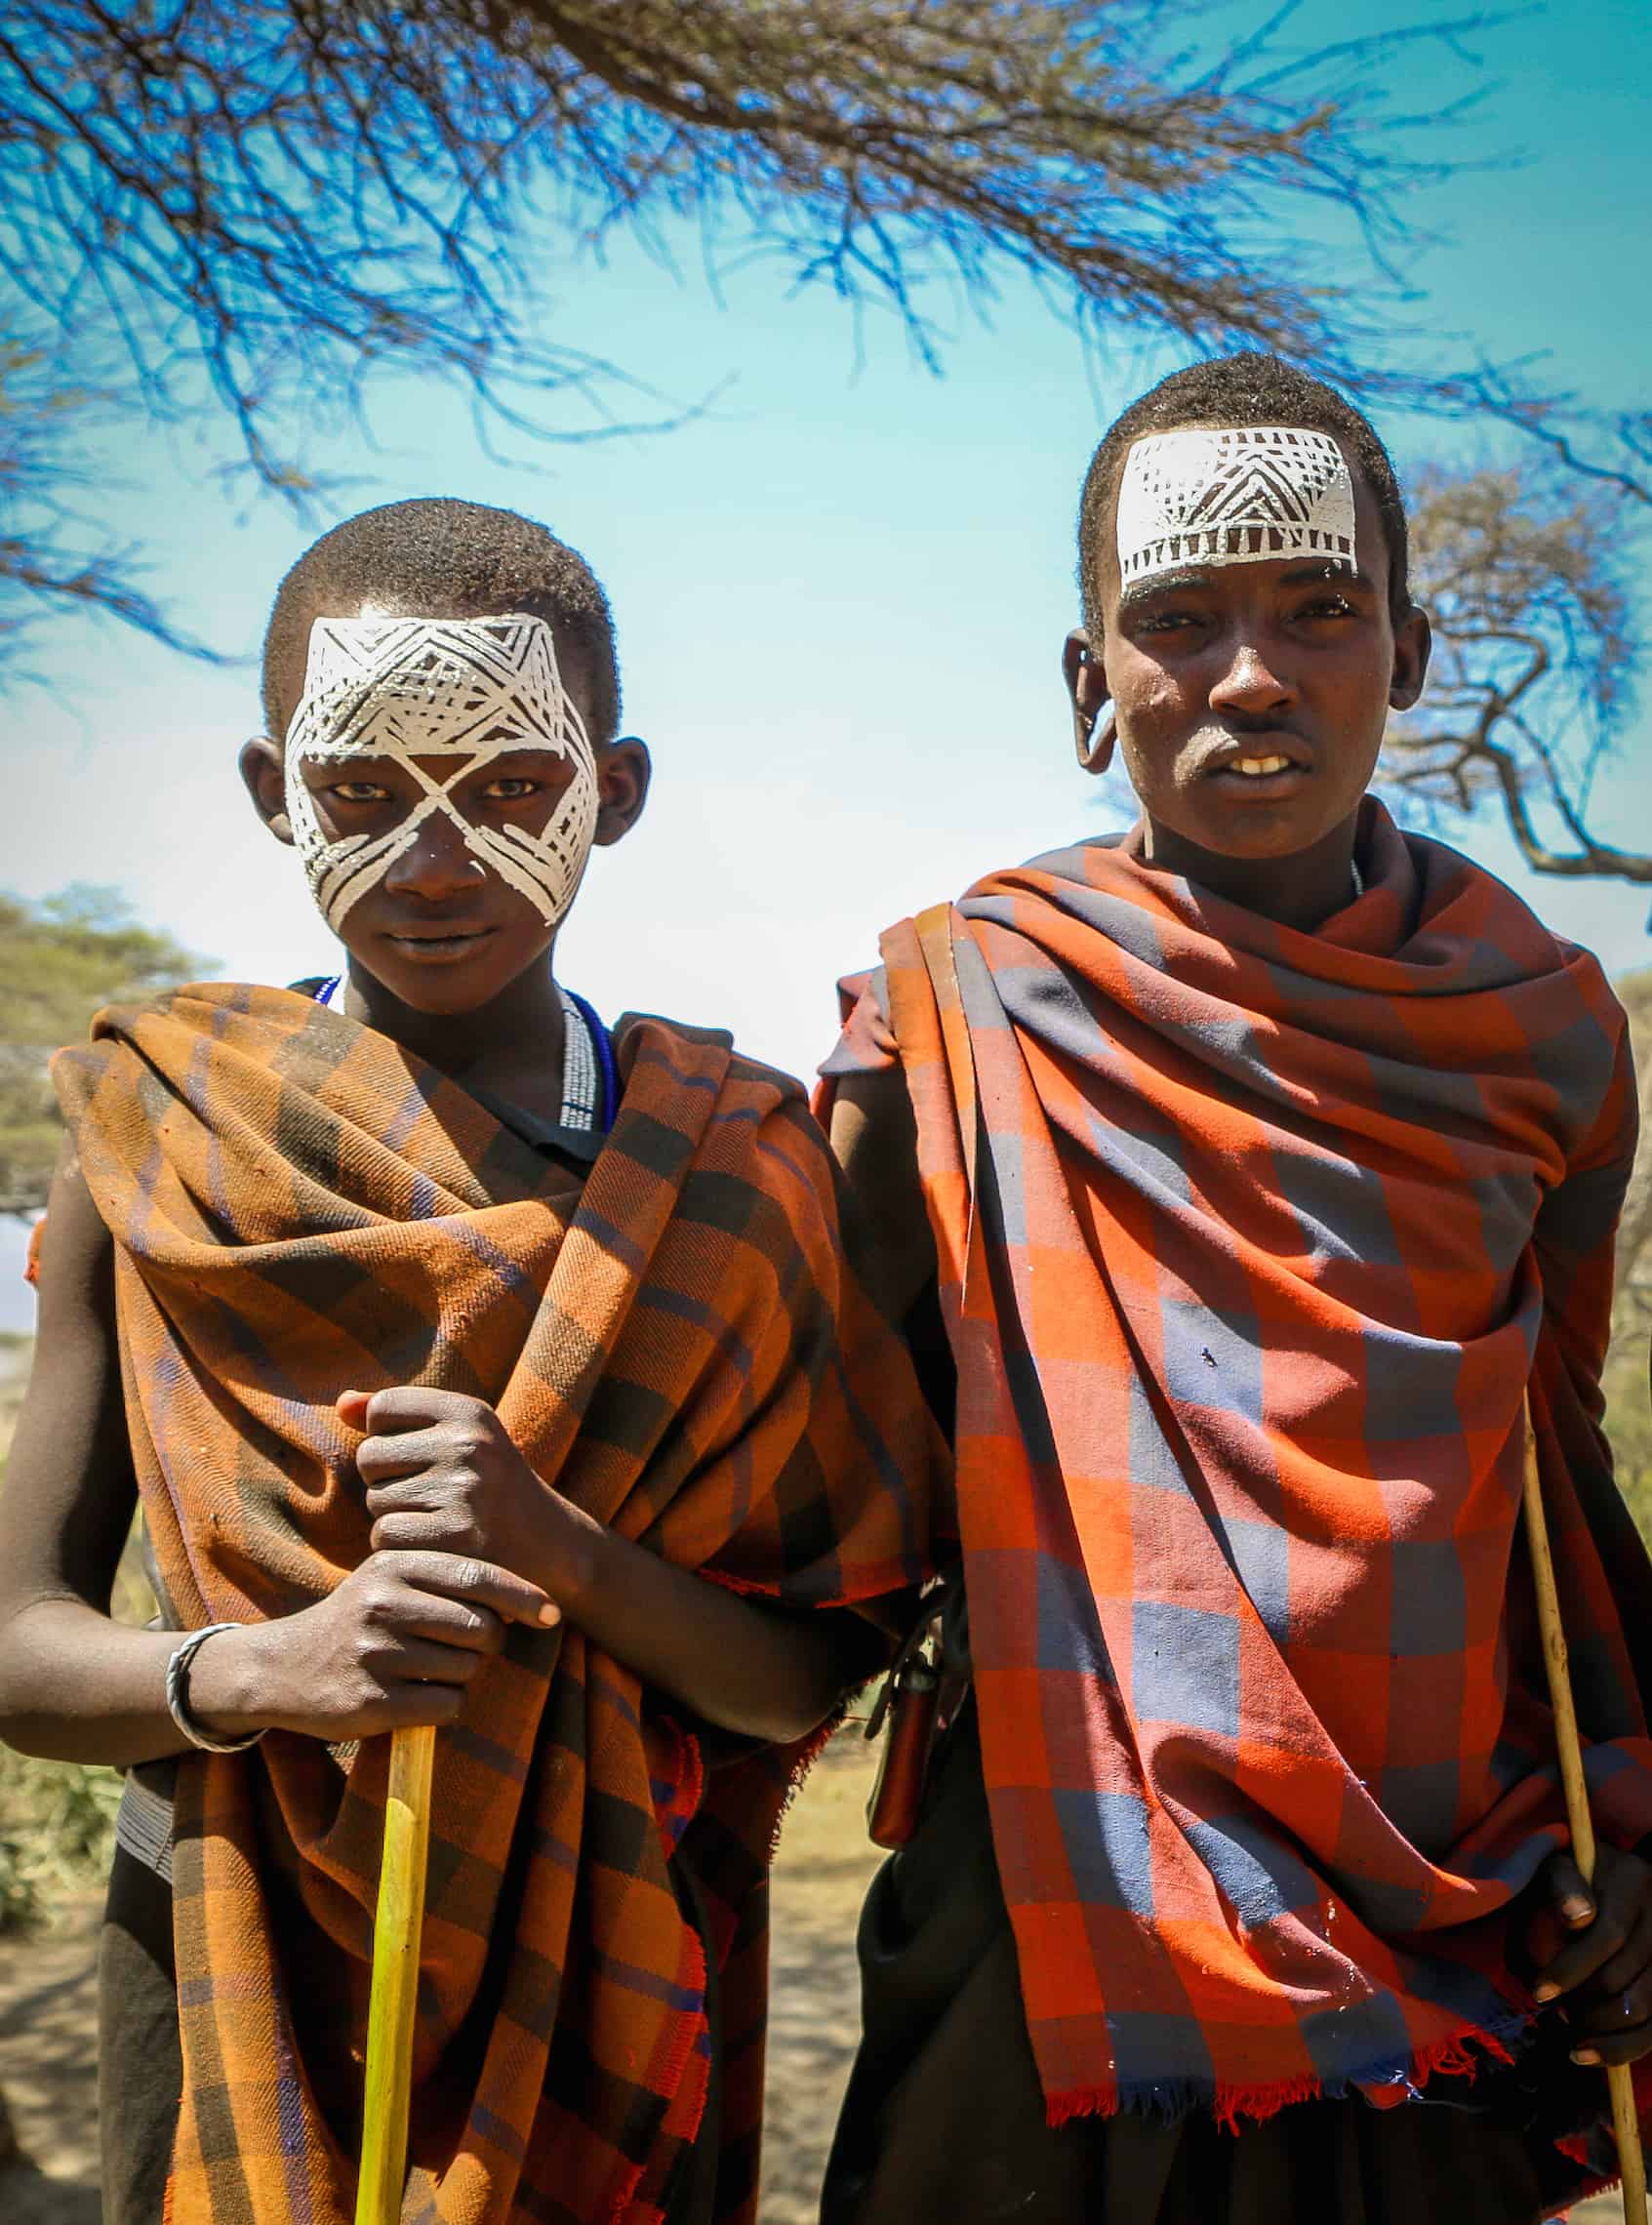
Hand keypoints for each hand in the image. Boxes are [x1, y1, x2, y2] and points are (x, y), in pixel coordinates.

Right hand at [189, 1550, 557, 1742]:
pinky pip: (446, 1705)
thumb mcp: (389, 1580)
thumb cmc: (358, 1620)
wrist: (283, 1668)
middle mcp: (384, 1603)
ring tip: (428, 1669)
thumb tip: (527, 1598)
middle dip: (488, 1643)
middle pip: (481, 1628)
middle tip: (468, 1647)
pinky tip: (418, 1696)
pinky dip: (446, 1705)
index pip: (477, 1576)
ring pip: (467, 1669)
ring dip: (462, 1675)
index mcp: (393, 1565)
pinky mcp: (371, 1700)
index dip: (523, 1597)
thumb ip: (446, 1577)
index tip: (552, 1613)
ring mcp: (376, 1653)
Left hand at [340, 1387, 595, 1601]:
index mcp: (470, 1411)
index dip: (387, 1438)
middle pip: (370, 1456)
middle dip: (385, 1480)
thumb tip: (342, 1403)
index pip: (382, 1409)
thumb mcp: (462, 1437)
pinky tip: (432, 1546)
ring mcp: (462, 1491)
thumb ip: (400, 1415)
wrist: (552, 1547)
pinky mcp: (454, 1537)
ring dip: (393, 1516)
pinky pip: (385, 1537)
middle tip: (426, 1495)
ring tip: (435, 1520)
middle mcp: (467, 1444)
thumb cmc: (493, 1485)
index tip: (418, 1458)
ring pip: (374, 1500)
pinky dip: (399, 1547)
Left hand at [1523, 1845, 1651, 2067]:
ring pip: (1643, 2008)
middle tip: (1552, 2007)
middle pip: (1622, 1978)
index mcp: (1632, 1884)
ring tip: (1568, 2025)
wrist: (1593, 1885)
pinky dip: (1621, 2048)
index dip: (1571, 1968)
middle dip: (1583, 2002)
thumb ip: (1562, 1888)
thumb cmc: (1566, 1881)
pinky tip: (1588, 2054)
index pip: (1607, 1935)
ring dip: (1600, 2027)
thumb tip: (1578, 1917)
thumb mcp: (1556, 1869)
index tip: (1539, 1993)